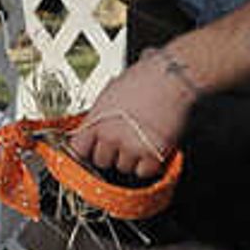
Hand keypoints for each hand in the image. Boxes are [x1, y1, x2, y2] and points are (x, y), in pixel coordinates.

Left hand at [70, 51, 197, 178]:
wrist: (171, 77)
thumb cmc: (145, 77)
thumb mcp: (110, 92)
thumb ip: (100, 114)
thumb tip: (95, 127)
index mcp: (96, 120)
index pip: (78, 150)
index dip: (86, 152)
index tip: (91, 153)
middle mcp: (110, 135)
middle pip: (101, 161)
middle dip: (112, 154)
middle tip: (125, 141)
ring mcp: (131, 146)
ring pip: (124, 168)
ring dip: (132, 159)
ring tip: (142, 140)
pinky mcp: (153, 155)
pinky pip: (144, 172)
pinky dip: (150, 164)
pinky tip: (153, 148)